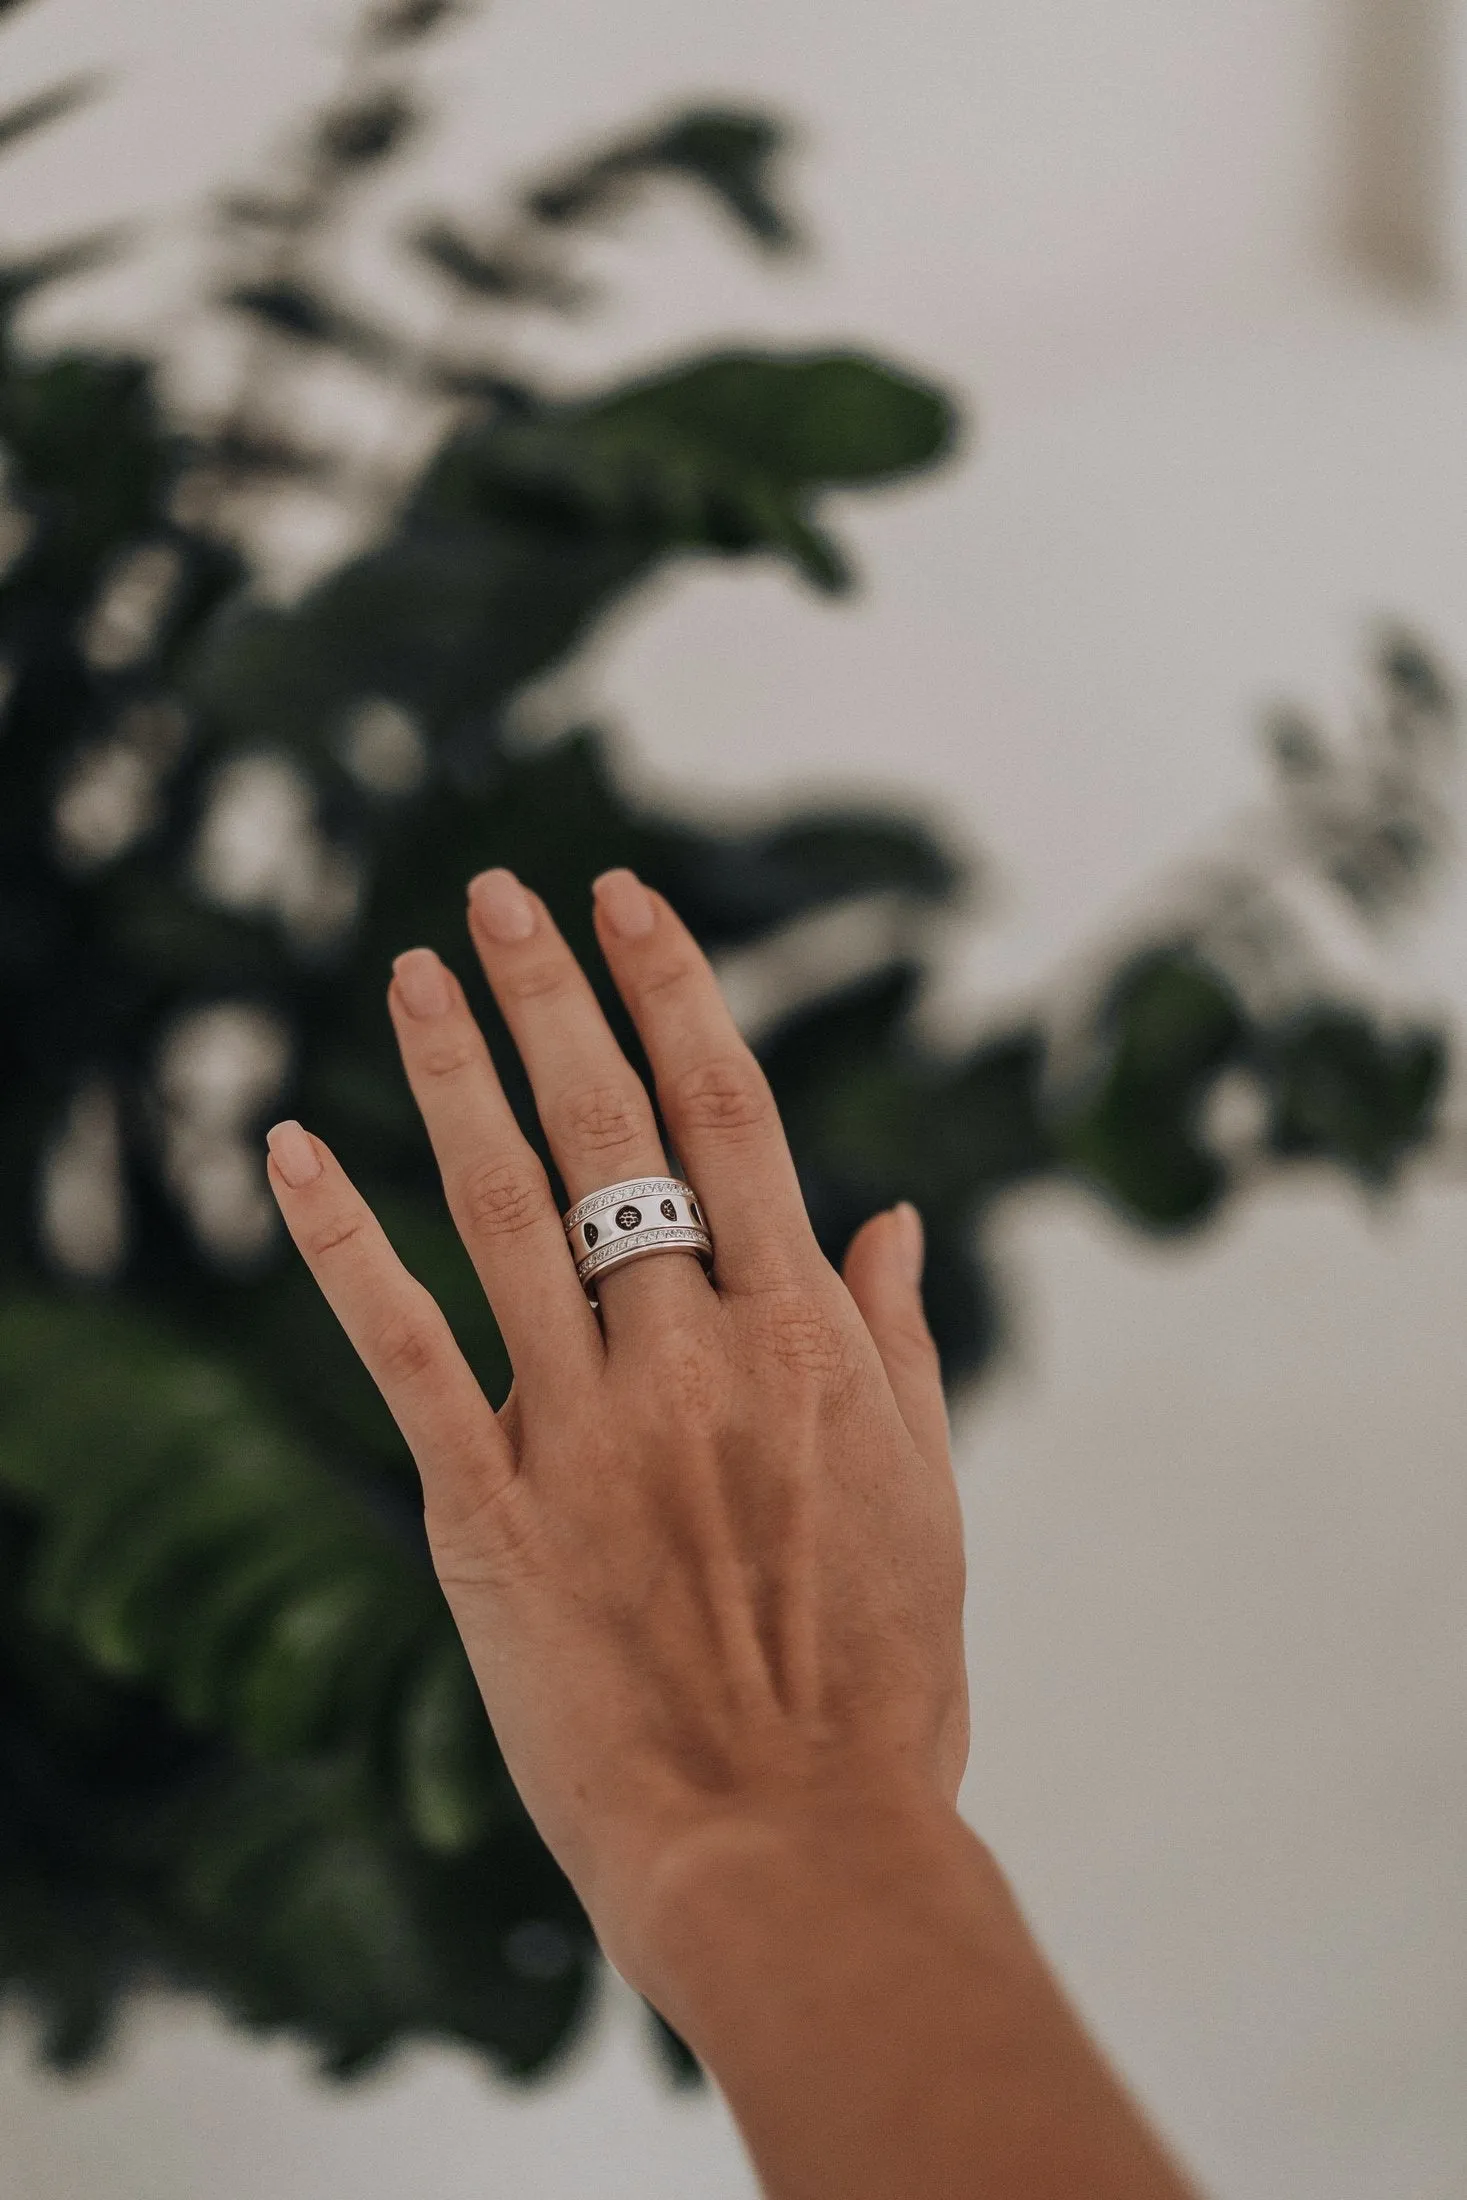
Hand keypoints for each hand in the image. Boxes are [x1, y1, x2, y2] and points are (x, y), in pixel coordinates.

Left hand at [265, 865, 967, 1999]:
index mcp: (809, 1342)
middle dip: (554, 995)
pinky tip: (287, 1149)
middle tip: (500, 893)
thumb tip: (890, 1218)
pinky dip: (339, 1241)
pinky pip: (403, 1349)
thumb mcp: (926, 1498)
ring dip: (454, 1074)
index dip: (672, 995)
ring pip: (506, 1208)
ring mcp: (589, 1430)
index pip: (732, 1117)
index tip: (624, 905)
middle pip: (612, 1131)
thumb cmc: (878, 1685)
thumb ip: (895, 1342)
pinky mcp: (491, 1512)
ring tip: (412, 968)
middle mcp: (698, 1358)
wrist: (793, 1850)